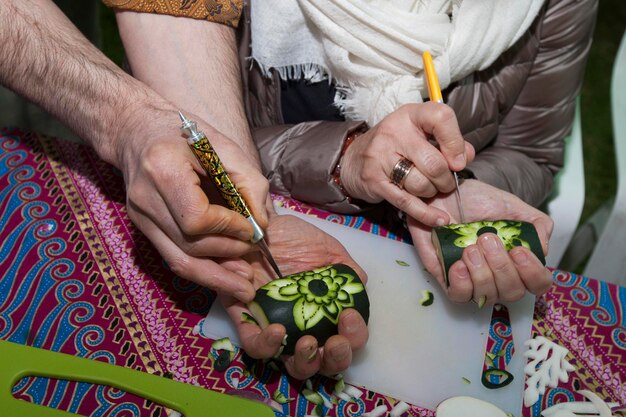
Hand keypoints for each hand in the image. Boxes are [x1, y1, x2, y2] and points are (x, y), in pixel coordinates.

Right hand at [116, 109, 269, 301]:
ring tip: (245, 287)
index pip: (196, 218)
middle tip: (255, 254)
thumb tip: (262, 225)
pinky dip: (203, 270)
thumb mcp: (224, 147)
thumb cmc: (185, 134)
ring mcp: (139, 218)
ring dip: (216, 277)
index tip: (249, 227)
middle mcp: (144, 200)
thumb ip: (249, 183)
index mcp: (162, 170)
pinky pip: (174, 257)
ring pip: (179, 261)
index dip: (228, 228)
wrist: (138, 132)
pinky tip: (226, 275)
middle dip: (228, 254)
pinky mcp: (143, 229)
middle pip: (189, 245)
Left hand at [220, 214, 368, 379]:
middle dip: (336, 358)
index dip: (354, 337)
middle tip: (335, 342)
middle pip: (324, 361)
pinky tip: (277, 330)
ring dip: (305, 361)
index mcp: (325, 312)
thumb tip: (360, 286)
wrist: (261, 225)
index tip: (349, 316)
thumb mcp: (328, 250)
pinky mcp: (247, 320)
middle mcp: (303, 325)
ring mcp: (275, 326)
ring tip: (308, 342)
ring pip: (290, 363)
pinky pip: (254, 345)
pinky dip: (267, 345)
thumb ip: (346, 271)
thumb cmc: (295, 238)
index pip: (346, 338)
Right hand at [340, 102, 474, 225]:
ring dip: (432, 192)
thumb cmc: (395, 145)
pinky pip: (406, 202)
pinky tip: (438, 219)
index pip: (440, 118)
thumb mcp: (420, 134)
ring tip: (430, 189)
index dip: (455, 142)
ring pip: (420, 183)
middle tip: (445, 183)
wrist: (355, 158)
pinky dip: (425, 213)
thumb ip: (447, 142)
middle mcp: (394, 132)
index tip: (458, 161)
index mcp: (410, 115)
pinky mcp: (374, 181)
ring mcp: (380, 156)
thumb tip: (466, 156)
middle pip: (433, 162)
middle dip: (445, 179)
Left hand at [409, 180, 552, 304]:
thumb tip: (543, 251)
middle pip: (513, 292)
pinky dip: (462, 282)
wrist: (445, 193)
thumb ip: (538, 224)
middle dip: (501, 267)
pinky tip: (458, 263)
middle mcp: (498, 276)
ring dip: (481, 272)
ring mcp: (473, 281)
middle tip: (487, 240)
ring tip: (470, 248)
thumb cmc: (478, 202)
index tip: (518, 251)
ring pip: (486, 296)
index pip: (538, 284)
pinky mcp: (448, 280)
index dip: (532, 273)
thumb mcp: (513, 206)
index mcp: (518, 261)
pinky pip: (459, 296)